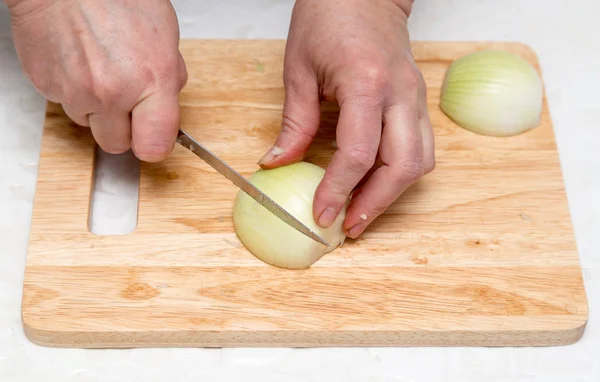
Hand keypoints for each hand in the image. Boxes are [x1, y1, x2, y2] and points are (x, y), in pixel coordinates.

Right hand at [6, 0, 186, 161]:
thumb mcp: (164, 35)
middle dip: (123, 128)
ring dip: (96, 108)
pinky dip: (73, 91)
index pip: (154, 145)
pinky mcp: (48, 87)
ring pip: (89, 125)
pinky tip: (79, 63)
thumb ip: (169, 77)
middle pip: (117, 144)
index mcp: (151, 79)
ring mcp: (77, 92)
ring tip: (99, 70)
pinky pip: (65, 104)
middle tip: (125, 101)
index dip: (155, 146)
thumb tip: (167, 102)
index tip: (153, 140)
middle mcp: (113, 91)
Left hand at [258, 0, 434, 238]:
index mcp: (366, 83)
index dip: (338, 190)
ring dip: (393, 194)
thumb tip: (278, 164)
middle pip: (402, 167)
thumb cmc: (329, 15)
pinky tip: (376, 183)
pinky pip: (420, 146)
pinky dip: (400, 173)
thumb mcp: (299, 69)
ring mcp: (415, 97)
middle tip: (347, 226)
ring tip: (362, 212)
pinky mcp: (418, 100)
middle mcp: (400, 94)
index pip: (358, 154)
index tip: (321, 214)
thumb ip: (294, 123)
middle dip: (375, 204)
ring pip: (420, 161)